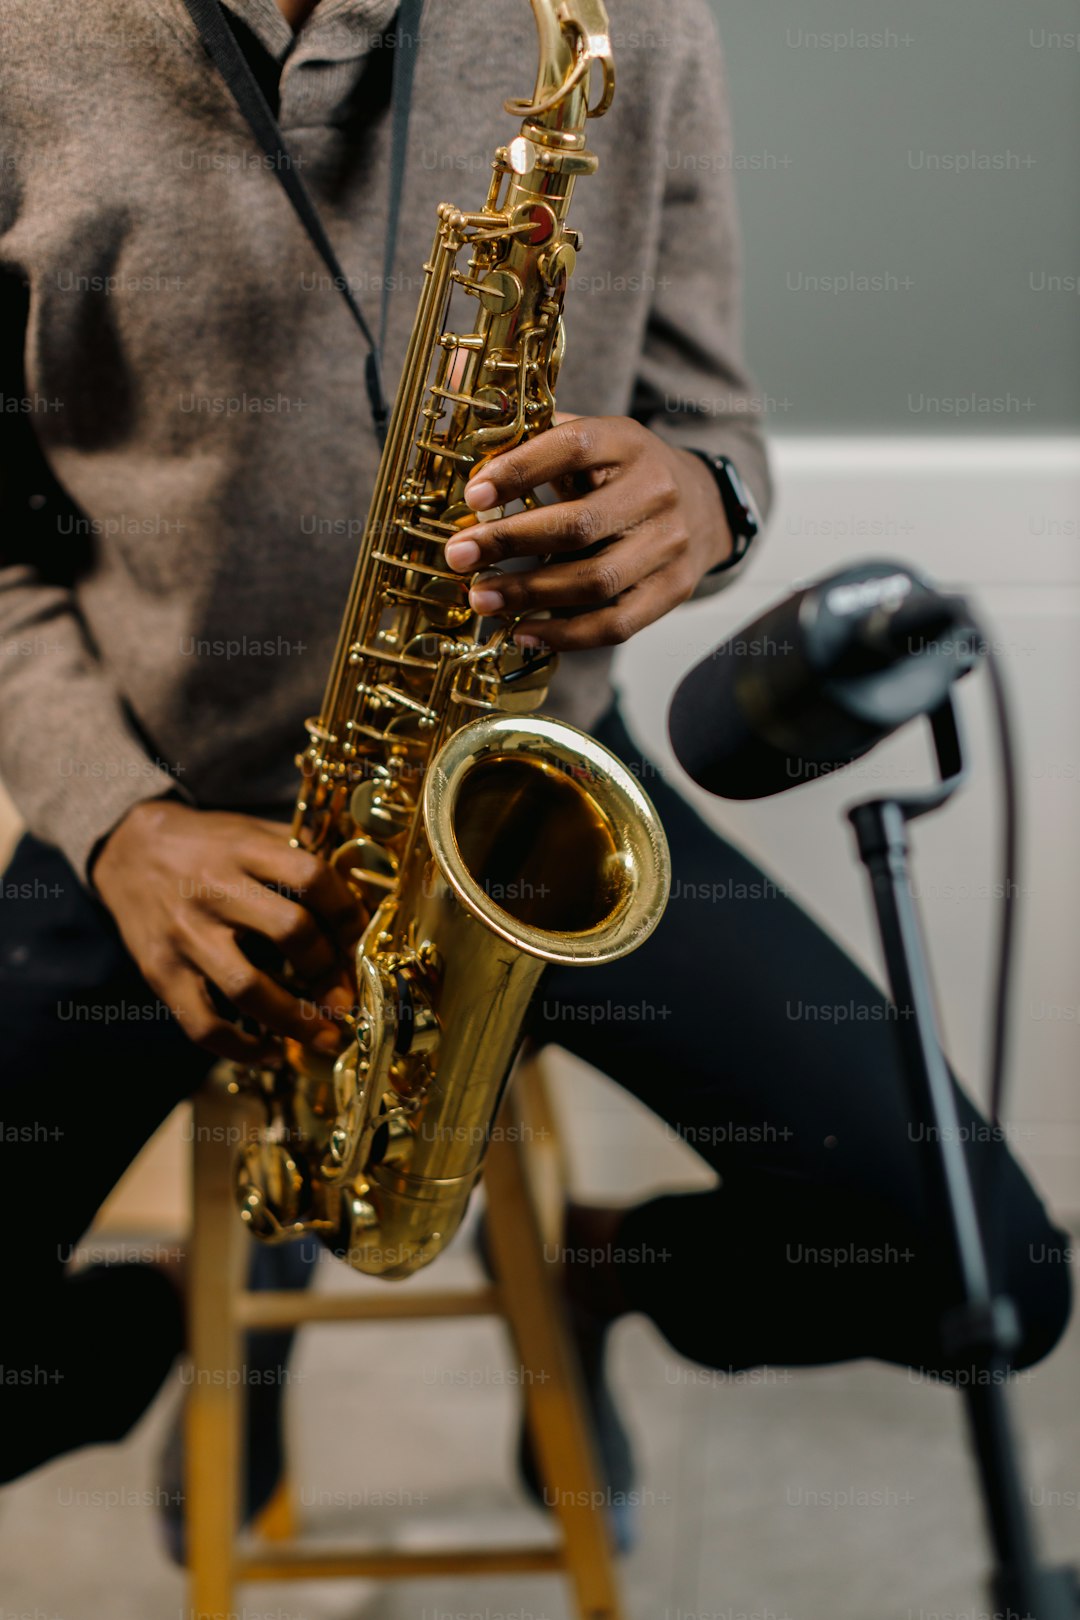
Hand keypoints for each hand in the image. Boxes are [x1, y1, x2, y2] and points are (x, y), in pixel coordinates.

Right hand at [92, 800, 366, 1063]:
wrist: (126, 852)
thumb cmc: (206, 846)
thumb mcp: (249, 831)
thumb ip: (297, 853)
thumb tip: (361, 892)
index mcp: (244, 850)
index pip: (311, 876)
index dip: (348, 911)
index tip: (362, 940)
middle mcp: (214, 890)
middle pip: (291, 931)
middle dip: (331, 971)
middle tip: (349, 996)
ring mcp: (185, 934)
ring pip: (249, 988)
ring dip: (296, 1022)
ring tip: (327, 1037)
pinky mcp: (161, 971)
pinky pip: (203, 1024)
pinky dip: (241, 1048)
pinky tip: (269, 1051)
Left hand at [444, 415, 733, 650]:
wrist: (702, 504)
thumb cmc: (620, 474)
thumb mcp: (591, 441)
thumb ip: (535, 437)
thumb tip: (466, 435)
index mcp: (628, 442)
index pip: (573, 448)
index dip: (519, 471)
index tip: (473, 497)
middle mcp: (656, 491)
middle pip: (578, 525)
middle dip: (509, 543)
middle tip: (458, 555)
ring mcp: (669, 545)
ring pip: (594, 581)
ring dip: (529, 595)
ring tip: (481, 598)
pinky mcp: (674, 589)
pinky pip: (615, 624)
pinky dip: (564, 634)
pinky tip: (523, 631)